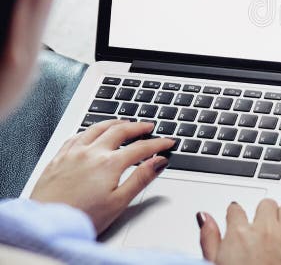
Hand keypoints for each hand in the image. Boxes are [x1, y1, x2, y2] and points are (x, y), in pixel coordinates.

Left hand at [30, 120, 173, 232]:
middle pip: (120, 131)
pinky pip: (76, 135)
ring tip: (124, 122)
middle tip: (148, 126)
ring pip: (97, 128)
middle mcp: (92, 152)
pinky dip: (89, 130)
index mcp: (109, 163)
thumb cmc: (82, 217)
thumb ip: (141, 178)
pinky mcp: (58, 158)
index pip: (141, 148)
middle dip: (137, 127)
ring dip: (114, 123)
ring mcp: (73, 153)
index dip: (158, 144)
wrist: (46, 223)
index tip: (168, 142)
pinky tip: (92, 132)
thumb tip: (158, 162)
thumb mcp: (119, 202)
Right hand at [198, 200, 280, 264]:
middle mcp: (264, 230)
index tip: (239, 220)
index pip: (236, 209)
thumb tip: (204, 217)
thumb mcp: (216, 264)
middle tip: (261, 230)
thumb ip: (210, 239)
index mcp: (239, 234)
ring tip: (279, 233)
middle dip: (263, 216)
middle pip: (266, 204)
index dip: (237, 216)